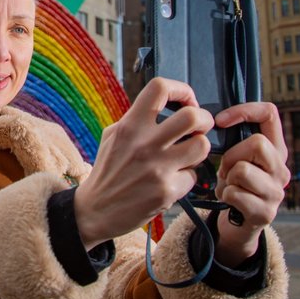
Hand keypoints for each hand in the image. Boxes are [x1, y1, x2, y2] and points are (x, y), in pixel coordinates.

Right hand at [74, 78, 213, 247]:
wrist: (95, 210)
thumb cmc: (107, 171)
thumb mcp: (112, 136)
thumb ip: (136, 120)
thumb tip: (166, 107)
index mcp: (130, 126)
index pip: (160, 88)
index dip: (182, 89)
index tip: (186, 100)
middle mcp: (144, 144)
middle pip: (193, 117)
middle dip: (204, 119)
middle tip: (199, 127)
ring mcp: (157, 169)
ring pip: (202, 146)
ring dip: (199, 149)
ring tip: (187, 154)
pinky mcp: (167, 191)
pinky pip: (193, 176)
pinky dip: (186, 177)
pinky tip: (172, 180)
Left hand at [212, 102, 289, 265]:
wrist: (239, 224)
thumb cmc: (235, 184)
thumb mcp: (238, 158)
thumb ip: (236, 140)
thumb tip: (216, 120)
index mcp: (276, 149)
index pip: (270, 113)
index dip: (244, 111)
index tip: (220, 121)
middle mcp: (282, 169)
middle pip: (257, 143)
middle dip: (231, 155)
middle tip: (226, 169)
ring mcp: (276, 192)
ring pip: (242, 170)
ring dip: (226, 178)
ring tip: (228, 185)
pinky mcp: (265, 213)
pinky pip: (234, 193)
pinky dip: (224, 195)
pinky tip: (228, 200)